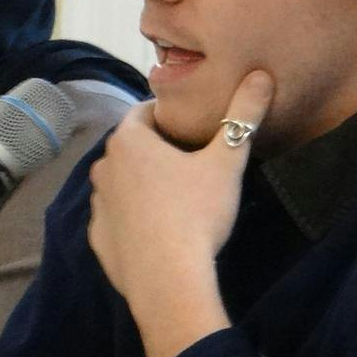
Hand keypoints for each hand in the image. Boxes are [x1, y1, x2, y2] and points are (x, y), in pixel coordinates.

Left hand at [87, 71, 273, 356]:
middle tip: (192, 165)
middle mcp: (103, 166)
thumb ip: (242, 116)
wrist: (168, 281)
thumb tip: (260, 75)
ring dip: (143, 183)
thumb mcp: (227, 162)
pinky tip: (158, 229)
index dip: (172, 118)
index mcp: (128, 140)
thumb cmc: (197, 213)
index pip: (146, 113)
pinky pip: (116, 216)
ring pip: (122, 182)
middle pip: (132, 148)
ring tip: (176, 199)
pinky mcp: (97, 238)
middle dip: (158, 150)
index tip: (196, 133)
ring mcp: (96, 204)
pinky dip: (133, 217)